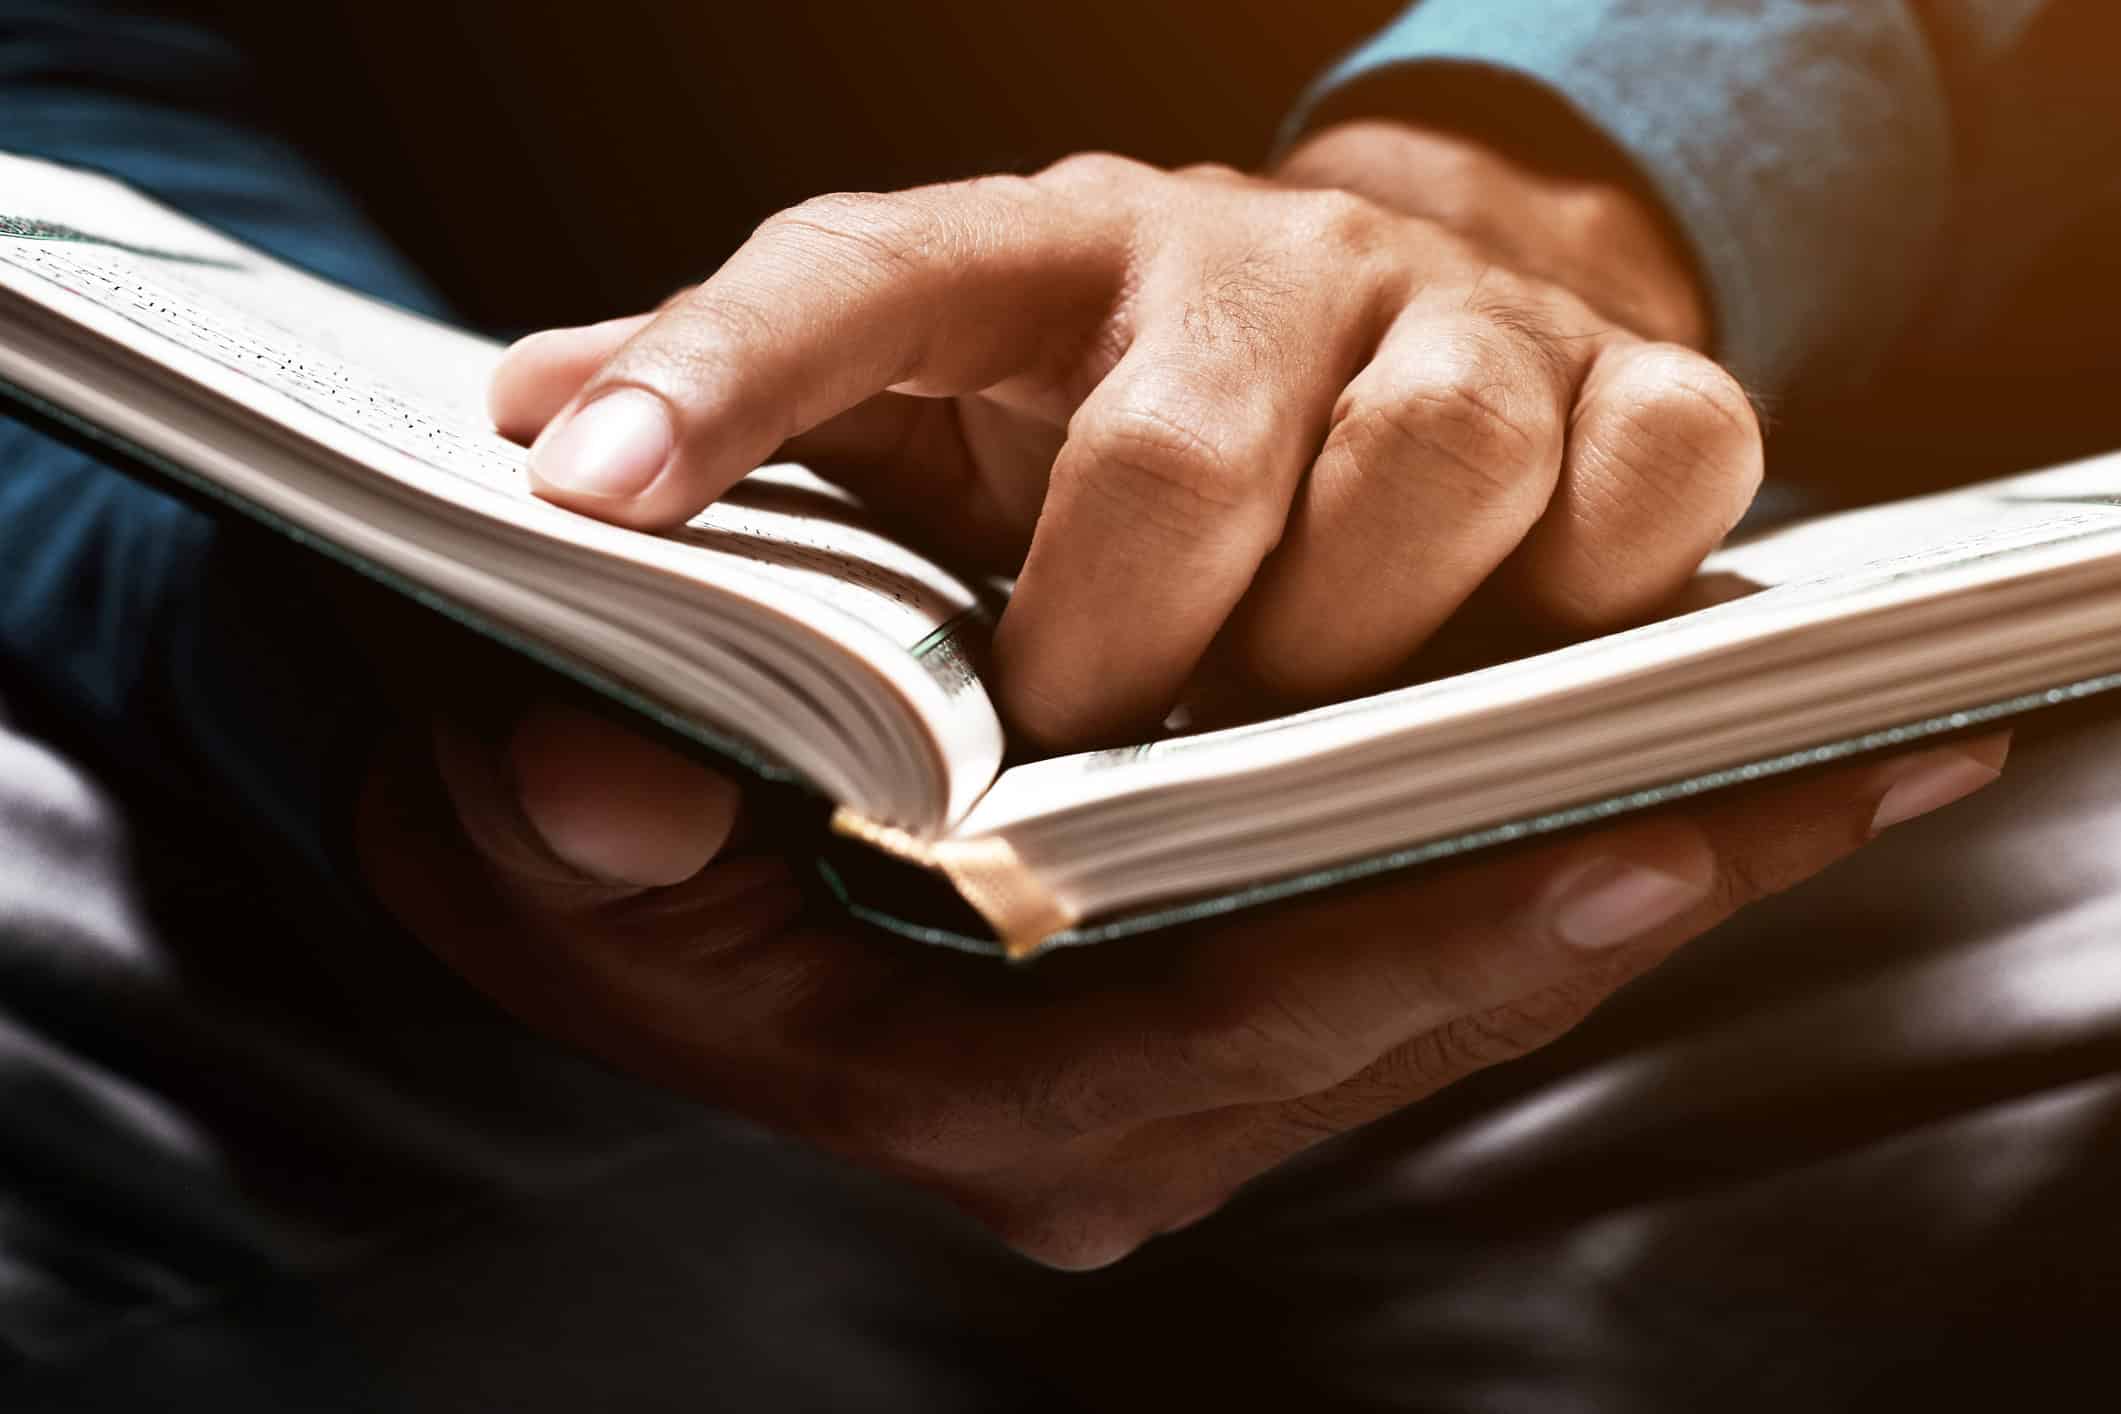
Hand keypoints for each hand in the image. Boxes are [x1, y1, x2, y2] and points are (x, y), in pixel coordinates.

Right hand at [360, 700, 2006, 1269]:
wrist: (606, 852)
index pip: (1230, 1038)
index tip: (1634, 834)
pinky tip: (1669, 777)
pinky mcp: (1207, 1004)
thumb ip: (567, 829)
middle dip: (1603, 900)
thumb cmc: (588, 849)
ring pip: (1424, 987)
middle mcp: (1096, 1118)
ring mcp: (1166, 1072)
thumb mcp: (526, 837)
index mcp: (956, 1099)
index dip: (1427, 942)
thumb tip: (629, 782)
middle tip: (1823, 781)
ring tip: (1811, 768)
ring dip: (1613, 875)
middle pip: (1385, 1017)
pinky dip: (1534, 859)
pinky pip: (1405, 942)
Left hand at [489, 125, 1751, 748]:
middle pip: (1175, 451)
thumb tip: (540, 495)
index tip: (582, 485)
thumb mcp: (940, 446)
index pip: (850, 276)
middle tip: (1089, 741)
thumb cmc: (1137, 439)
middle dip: (1124, 649)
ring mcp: (1458, 309)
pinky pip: (1658, 484)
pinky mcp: (1640, 378)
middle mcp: (1247, 254)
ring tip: (1284, 724)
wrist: (1415, 341)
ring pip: (1431, 466)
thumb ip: (766, 480)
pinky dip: (1595, 604)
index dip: (718, 373)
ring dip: (1346, 650)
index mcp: (1036, 260)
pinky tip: (1517, 671)